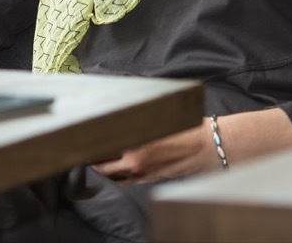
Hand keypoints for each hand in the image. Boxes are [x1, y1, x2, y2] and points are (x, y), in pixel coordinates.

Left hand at [90, 118, 218, 185]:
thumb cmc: (185, 127)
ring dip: (102, 167)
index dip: (90, 139)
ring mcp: (141, 172)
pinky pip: (124, 182)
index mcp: (135, 139)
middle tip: (85, 148)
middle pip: (101, 162)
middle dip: (92, 156)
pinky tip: (113, 169)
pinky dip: (115, 177)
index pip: (102, 142)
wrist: (207, 146)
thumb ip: (136, 119)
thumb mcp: (157, 117)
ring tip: (96, 158)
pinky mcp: (148, 180)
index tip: (83, 134)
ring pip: (110, 174)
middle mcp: (135, 159)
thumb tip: (120, 110)